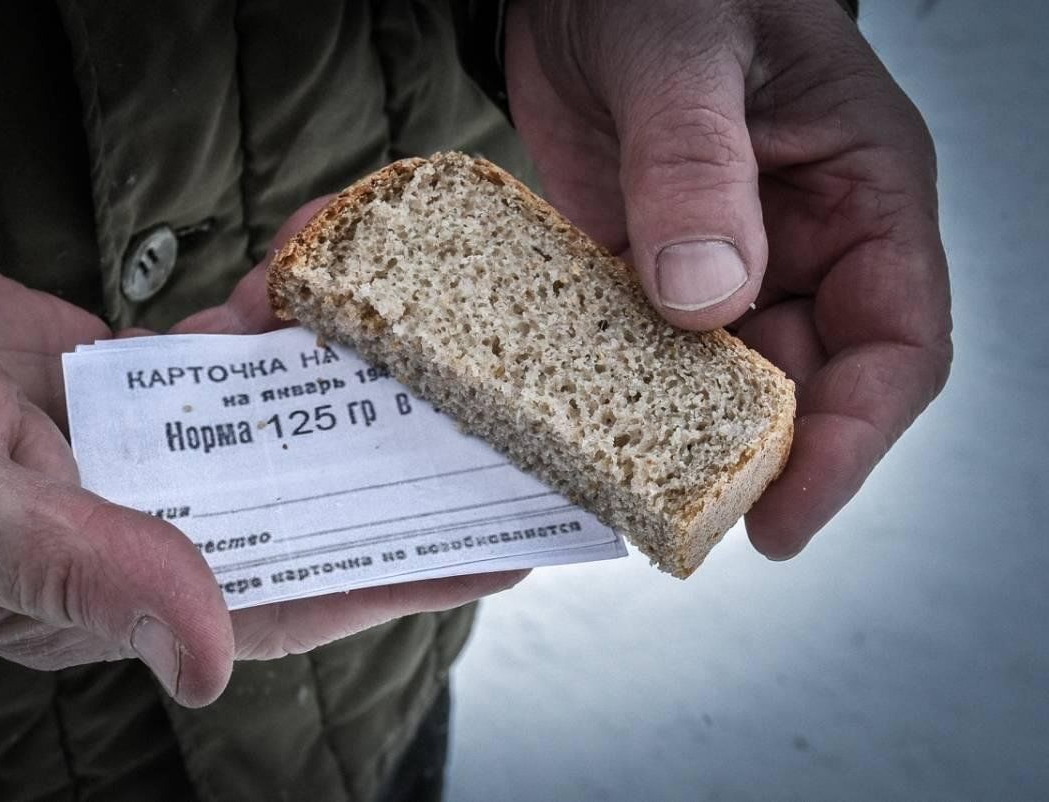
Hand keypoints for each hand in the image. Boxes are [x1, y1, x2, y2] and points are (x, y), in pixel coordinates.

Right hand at [0, 239, 521, 702]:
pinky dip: (268, 324)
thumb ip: (85, 573)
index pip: (287, 601)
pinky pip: (224, 358)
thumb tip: (205, 659)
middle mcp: (147, 524)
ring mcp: (144, 449)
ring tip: (411, 345)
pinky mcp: (131, 382)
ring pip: (272, 426)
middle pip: (302, 510)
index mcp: (114, 589)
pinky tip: (304, 290)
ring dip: (336, 383)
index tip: (487, 558)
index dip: (392, 584)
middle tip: (493, 442)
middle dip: (393, 477)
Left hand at [506, 0, 952, 556]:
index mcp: (861, 191)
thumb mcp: (685, 53)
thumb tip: (707, 297)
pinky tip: (574, 421)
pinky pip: (645, 349)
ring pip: (721, 379)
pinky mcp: (646, 268)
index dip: (853, 439)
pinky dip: (616, 389)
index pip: (896, 342)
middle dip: (754, 455)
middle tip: (682, 516)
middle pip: (807, 382)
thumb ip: (697, 166)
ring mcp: (724, 260)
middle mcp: (803, 242)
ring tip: (619, 482)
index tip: (786, 514)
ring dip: (677, 432)